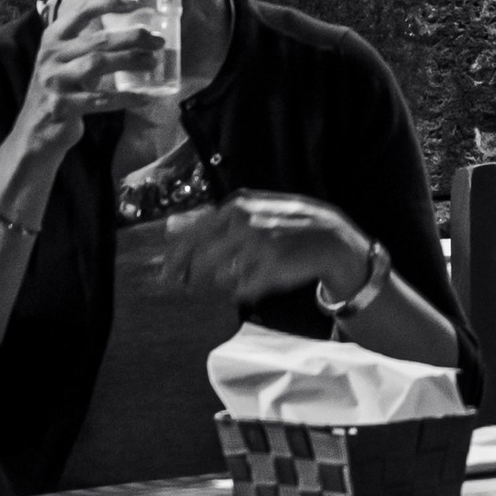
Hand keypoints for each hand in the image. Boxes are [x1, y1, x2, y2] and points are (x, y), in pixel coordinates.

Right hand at [9, 0, 174, 156]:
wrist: (34, 130)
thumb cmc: (60, 89)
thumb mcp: (65, 60)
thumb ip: (88, 44)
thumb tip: (136, 32)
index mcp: (53, 37)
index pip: (82, 9)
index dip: (109, 1)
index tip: (135, 1)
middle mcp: (51, 55)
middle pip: (99, 39)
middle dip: (133, 37)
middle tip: (158, 40)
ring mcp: (54, 81)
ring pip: (98, 63)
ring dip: (130, 61)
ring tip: (153, 62)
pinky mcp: (62, 106)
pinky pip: (100, 99)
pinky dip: (125, 97)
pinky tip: (145, 96)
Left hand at [145, 190, 370, 306]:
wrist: (329, 239)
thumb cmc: (287, 224)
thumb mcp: (252, 209)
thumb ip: (215, 219)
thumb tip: (169, 228)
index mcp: (237, 206)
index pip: (192, 234)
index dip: (175, 258)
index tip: (165, 275)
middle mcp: (245, 223)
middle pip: (201, 258)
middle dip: (188, 276)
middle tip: (183, 287)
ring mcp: (258, 246)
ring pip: (221, 276)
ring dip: (220, 282)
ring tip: (232, 278)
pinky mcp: (271, 269)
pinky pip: (243, 289)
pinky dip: (244, 288)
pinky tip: (257, 280)